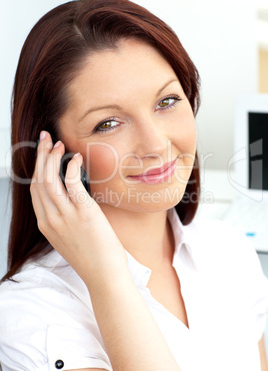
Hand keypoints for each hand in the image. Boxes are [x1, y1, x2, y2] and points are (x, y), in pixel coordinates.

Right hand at [30, 131, 126, 285]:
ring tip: (59, 144)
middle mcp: (51, 219)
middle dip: (40, 156)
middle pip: (39, 180)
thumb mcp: (69, 236)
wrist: (104, 275)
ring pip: (50, 179)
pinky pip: (72, 184)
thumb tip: (71, 195)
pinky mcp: (83, 213)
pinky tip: (75, 159)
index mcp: (46, 224)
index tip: (43, 152)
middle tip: (45, 138)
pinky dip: (71, 168)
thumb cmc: (92, 255)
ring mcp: (65, 217)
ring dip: (52, 158)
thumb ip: (64, 217)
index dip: (37, 168)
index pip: (35, 190)